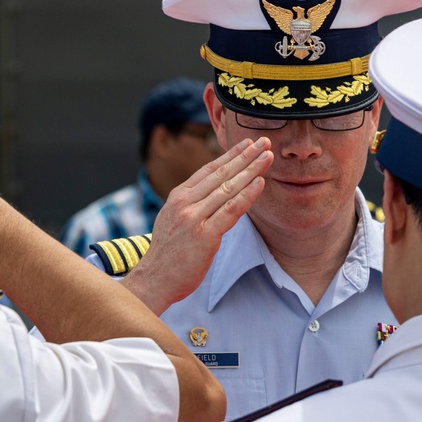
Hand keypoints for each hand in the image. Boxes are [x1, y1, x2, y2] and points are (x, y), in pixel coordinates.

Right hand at [122, 137, 273, 313]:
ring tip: (267, 156)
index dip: (230, 155)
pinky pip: (231, 210)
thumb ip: (190, 205)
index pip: (208, 170)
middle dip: (245, 155)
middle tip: (264, 141)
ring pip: (228, 187)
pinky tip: (261, 182)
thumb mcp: (173, 220)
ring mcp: (194, 218)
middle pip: (221, 173)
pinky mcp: (205, 236)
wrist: (154, 280)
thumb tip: (212, 193)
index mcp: (178, 197)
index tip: (246, 144)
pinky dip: (248, 194)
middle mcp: (184, 202)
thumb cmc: (167, 255)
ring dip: (251, 169)